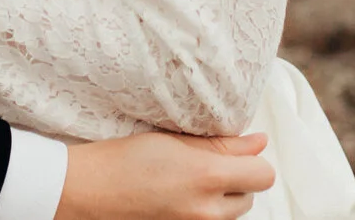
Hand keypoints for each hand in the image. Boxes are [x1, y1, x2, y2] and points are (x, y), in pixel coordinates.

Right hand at [56, 132, 274, 219]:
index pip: (263, 175)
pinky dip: (207, 211)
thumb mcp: (175, 142)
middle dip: (237, 180)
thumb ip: (222, 145)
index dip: (252, 160)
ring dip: (223, 199)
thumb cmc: (126, 159)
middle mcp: (207, 210)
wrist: (91, 191)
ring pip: (233, 214)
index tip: (235, 153)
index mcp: (207, 178)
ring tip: (190, 182)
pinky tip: (183, 197)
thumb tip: (258, 143)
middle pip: (250, 197)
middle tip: (205, 166)